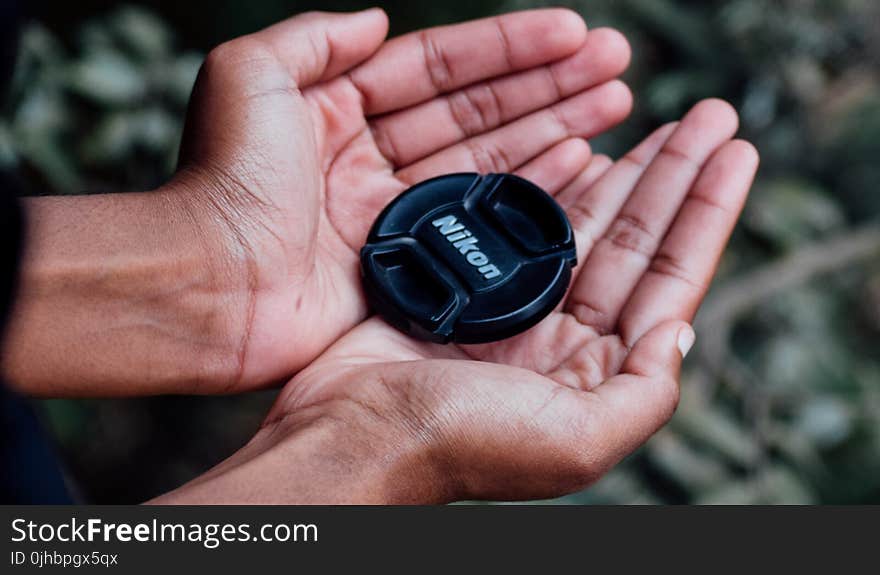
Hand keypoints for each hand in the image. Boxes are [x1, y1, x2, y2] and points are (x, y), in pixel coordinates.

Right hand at [154, 100, 758, 502]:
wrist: (354, 431)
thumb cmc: (459, 446)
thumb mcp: (579, 440)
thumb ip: (645, 391)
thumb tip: (681, 328)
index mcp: (597, 373)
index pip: (669, 282)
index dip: (704, 215)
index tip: (733, 156)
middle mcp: (564, 338)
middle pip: (635, 241)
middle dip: (673, 179)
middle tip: (707, 120)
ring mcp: (516, 308)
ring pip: (585, 226)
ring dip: (625, 174)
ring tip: (662, 129)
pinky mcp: (468, 285)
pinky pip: (521, 222)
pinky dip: (551, 185)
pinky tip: (578, 153)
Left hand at [171, 8, 633, 390]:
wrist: (207, 286)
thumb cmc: (222, 182)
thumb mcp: (250, 75)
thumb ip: (314, 38)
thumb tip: (377, 17)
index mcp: (337, 109)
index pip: (439, 68)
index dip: (507, 48)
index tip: (573, 32)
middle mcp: (370, 159)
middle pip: (478, 111)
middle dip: (549, 85)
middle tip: (616, 67)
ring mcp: (392, 214)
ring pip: (490, 160)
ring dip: (555, 130)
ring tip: (614, 105)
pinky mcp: (406, 265)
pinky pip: (481, 221)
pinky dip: (530, 193)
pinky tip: (578, 167)